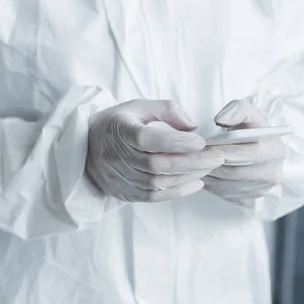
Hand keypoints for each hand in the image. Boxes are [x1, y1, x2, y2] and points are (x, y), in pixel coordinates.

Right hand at [86, 100, 225, 201]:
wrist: (86, 148)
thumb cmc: (118, 124)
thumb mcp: (138, 106)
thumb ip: (165, 109)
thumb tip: (192, 125)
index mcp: (120, 132)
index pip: (148, 140)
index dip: (176, 142)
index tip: (201, 141)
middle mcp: (117, 157)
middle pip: (157, 164)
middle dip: (191, 162)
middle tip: (216, 157)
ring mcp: (120, 177)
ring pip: (157, 183)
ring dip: (187, 177)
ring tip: (209, 168)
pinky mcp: (126, 192)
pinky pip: (154, 196)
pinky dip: (177, 192)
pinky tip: (196, 184)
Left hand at [203, 99, 286, 204]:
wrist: (255, 145)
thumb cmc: (247, 127)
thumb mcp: (245, 111)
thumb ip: (235, 110)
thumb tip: (221, 120)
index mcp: (276, 150)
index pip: (246, 154)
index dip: (222, 150)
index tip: (204, 145)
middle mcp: (273, 174)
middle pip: (234, 173)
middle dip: (211, 163)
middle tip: (193, 156)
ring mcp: (263, 190)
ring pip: (226, 186)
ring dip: (207, 175)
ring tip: (195, 163)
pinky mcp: (251, 200)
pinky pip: (225, 196)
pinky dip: (211, 186)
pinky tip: (205, 173)